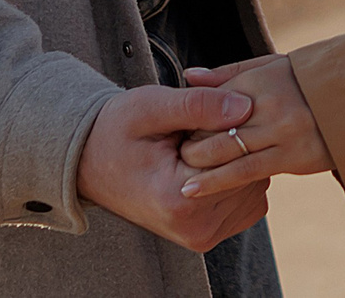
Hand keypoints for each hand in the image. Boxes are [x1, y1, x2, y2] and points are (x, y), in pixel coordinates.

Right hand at [77, 83, 269, 251]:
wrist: (90, 163)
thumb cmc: (117, 130)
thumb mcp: (152, 106)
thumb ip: (199, 105)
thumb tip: (246, 106)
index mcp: (179, 201)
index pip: (239, 156)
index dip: (228, 126)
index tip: (200, 116)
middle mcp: (195, 229)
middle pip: (250, 174)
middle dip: (236, 145)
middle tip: (198, 129)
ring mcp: (203, 237)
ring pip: (254, 188)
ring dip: (237, 162)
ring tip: (198, 147)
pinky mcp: (208, 235)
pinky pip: (248, 202)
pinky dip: (235, 179)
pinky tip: (208, 163)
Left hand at [174, 56, 331, 194]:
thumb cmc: (307, 80)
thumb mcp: (269, 66)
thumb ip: (227, 74)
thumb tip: (188, 75)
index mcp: (260, 79)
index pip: (212, 100)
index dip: (189, 116)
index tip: (173, 129)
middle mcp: (269, 105)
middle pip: (215, 127)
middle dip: (190, 144)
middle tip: (172, 156)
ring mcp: (282, 132)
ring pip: (227, 151)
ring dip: (200, 165)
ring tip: (177, 177)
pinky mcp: (294, 157)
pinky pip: (249, 172)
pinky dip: (219, 181)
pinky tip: (195, 189)